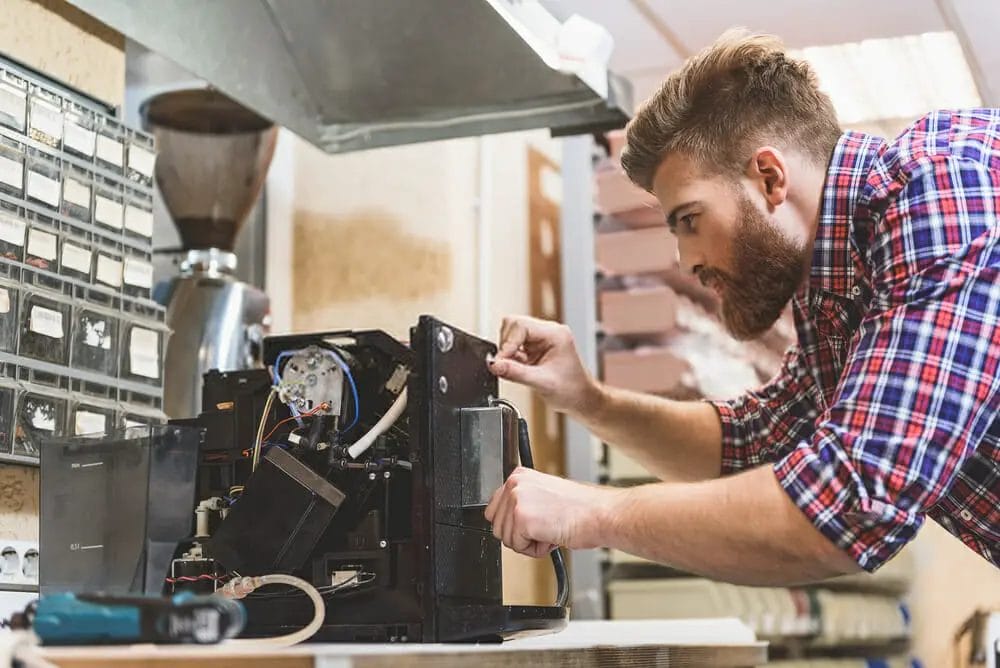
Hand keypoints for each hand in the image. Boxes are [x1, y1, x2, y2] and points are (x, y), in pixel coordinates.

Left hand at [484, 467, 622, 557]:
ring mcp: (516, 500)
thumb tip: (507, 519)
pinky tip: (552, 537)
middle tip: (544, 528)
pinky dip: (535, 550)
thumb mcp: (545, 495)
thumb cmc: (581, 509)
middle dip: (519, 535)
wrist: (600, 514)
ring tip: (551, 531)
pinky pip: (518, 547)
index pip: (495, 508)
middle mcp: (514, 484)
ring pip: (506, 538)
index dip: (513, 524)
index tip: (531, 524)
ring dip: (528, 543)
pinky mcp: (521, 518)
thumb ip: (523, 502)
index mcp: (519, 475)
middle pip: (497, 525)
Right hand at [489, 315, 600, 414]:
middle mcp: (548, 332)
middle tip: (506, 364)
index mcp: (555, 334)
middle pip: (513, 324)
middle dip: (506, 345)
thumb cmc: (572, 390)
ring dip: (507, 351)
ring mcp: (541, 338)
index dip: (507, 343)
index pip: (520, 325)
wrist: (580, 399)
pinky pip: (514, 345)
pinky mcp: (535, 346)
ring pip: (511, 333)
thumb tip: (494, 365)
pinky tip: (519, 368)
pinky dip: (510, 357)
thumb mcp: (541, 383)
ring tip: (516, 368)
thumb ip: (515, 372)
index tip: (501, 361)